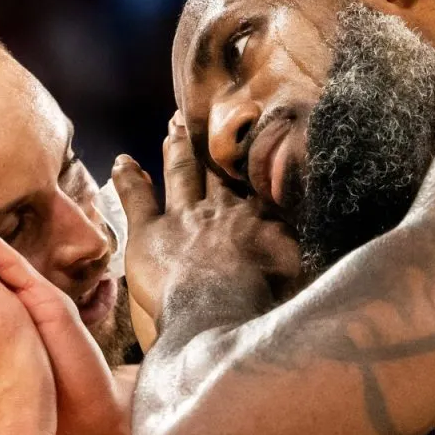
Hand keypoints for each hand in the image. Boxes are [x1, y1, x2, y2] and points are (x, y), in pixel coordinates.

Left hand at [111, 112, 301, 323]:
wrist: (219, 314)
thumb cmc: (261, 299)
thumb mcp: (294, 268)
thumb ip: (297, 245)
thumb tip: (313, 232)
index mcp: (257, 216)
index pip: (253, 179)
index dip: (249, 158)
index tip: (249, 137)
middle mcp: (220, 207)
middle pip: (215, 169)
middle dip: (209, 145)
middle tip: (203, 121)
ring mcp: (183, 215)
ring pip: (180, 173)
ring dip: (176, 150)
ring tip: (172, 127)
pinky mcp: (149, 231)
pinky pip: (136, 197)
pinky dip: (127, 178)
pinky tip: (121, 161)